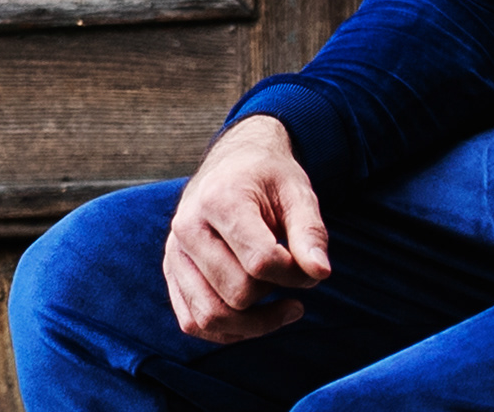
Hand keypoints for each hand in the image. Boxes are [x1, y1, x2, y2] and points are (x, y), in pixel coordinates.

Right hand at [164, 115, 332, 342]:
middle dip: (276, 295)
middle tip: (298, 278)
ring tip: (285, 307)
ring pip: (210, 316)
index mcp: (219, 200)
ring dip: (255, 325)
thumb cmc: (269, 178)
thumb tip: (321, 273)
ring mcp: (174, 253)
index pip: (260, 261)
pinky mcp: (172, 274)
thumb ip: (311, 232)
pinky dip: (229, 331)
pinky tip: (258, 316)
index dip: (294, 274)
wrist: (232, 163)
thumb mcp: (298, 192)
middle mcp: (187, 228)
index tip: (310, 266)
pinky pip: (193, 322)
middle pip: (237, 292)